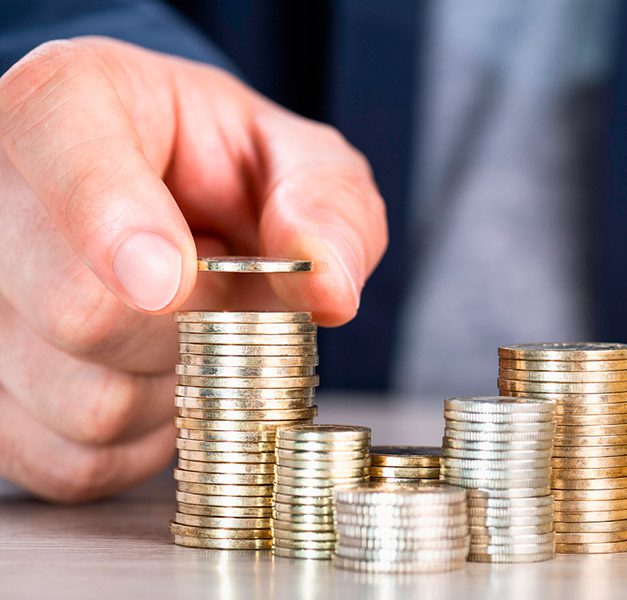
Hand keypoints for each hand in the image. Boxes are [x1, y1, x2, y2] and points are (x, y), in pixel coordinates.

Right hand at [0, 37, 386, 500]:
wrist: (173, 207)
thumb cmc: (225, 173)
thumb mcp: (298, 160)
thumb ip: (327, 204)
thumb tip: (329, 286)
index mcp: (71, 105)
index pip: (67, 160)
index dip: (116, 228)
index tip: (168, 283)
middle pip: (80, 311)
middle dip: (192, 328)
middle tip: (220, 295)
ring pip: (82, 402)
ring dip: (173, 389)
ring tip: (184, 332)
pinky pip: (74, 460)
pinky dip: (141, 442)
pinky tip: (152, 379)